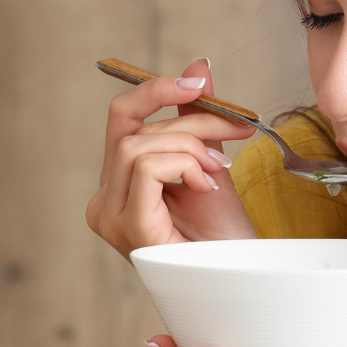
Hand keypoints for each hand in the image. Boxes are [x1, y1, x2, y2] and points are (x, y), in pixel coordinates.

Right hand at [87, 56, 259, 254]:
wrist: (243, 281)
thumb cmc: (225, 236)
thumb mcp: (210, 163)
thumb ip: (196, 118)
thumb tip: (197, 65)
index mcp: (117, 186)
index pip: (122, 118)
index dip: (156, 90)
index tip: (200, 83)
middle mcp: (103, 202)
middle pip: (132, 128)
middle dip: (192, 120)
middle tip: (236, 130)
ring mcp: (110, 218)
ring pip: (139, 146)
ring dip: (191, 146)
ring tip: (219, 170)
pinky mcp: (128, 228)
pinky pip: (146, 168)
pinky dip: (183, 165)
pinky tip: (207, 185)